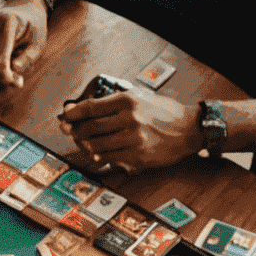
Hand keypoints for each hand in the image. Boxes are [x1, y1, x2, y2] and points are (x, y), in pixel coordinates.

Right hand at [0, 2, 47, 86]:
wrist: (23, 11)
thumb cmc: (32, 29)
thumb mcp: (39, 43)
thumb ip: (29, 57)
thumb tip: (14, 68)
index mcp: (8, 21)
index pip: (0, 58)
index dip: (6, 76)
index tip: (17, 82)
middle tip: (11, 80)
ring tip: (0, 73)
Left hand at [58, 89, 197, 173]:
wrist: (190, 129)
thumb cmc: (164, 113)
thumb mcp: (140, 98)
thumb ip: (114, 103)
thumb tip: (85, 108)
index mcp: (128, 100)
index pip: (92, 107)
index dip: (74, 112)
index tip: (65, 114)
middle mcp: (130, 118)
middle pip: (90, 127)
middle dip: (74, 130)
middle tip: (67, 130)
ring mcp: (134, 139)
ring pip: (97, 144)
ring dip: (85, 144)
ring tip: (82, 141)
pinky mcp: (138, 155)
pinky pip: (110, 158)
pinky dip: (99, 156)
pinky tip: (97, 153)